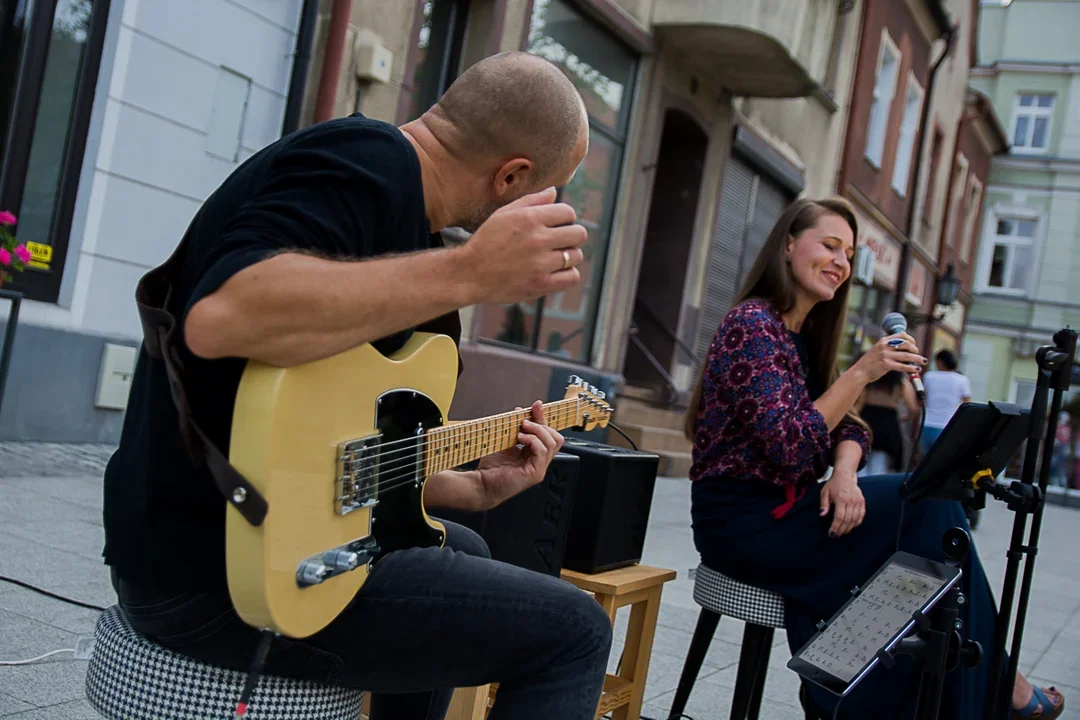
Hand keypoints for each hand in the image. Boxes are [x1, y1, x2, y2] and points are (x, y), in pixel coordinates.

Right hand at [457, 188, 587, 304]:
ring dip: (569, 256)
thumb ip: (531, 201)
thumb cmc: (486, 241)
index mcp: (530, 218)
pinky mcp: (541, 284)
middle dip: (571, 235)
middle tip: (560, 241)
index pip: (568, 213)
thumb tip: (554, 192)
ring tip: (555, 257)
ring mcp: (541, 263)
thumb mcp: (504, 214)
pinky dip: (568, 274)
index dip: (566, 218)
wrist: (470, 273)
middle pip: (579, 234)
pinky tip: (556, 272)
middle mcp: (538, 239)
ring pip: (576, 256)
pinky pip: (572, 277)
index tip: (558, 225)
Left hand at [474, 400, 563, 509]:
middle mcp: (539, 462)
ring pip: (552, 443)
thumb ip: (515, 429)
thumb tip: (520, 411)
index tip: (535, 406)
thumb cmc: (490, 467)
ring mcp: (539, 469)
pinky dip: (533, 440)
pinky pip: (542, 451)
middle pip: (555, 438)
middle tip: (525, 421)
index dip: (542, 419)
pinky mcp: (535, 473)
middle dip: (542, 424)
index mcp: (534, 455)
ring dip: (537, 431)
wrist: (481, 484)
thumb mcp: (505, 442)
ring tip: (522, 429)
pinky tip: (520, 438)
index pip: (548, 435)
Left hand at [820, 469, 865, 536]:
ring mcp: (858, 501)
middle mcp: (851, 501)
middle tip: (836, 536)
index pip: (839, 517)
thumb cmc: (833, 485)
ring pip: (855, 520)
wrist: (845, 475)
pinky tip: (851, 527)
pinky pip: (861, 516)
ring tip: (842, 533)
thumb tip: (821, 515)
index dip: (835, 527)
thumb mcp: (824, 492)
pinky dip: (856, 523)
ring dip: (849, 528)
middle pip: (847, 520)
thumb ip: (824, 504)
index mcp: (841, 499)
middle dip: (841, 530)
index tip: (831, 534)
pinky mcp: (862, 502)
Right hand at [854, 333, 926, 383]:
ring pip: (906, 356)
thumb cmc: (871, 362)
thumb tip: (907, 350)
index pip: (902, 335)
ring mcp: (885, 355)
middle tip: (918, 355)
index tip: (914, 345)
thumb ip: (890, 347)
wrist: (860, 371)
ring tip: (923, 361)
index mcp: (883, 341)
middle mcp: (884, 346)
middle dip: (915, 349)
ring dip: (917, 359)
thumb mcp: (878, 350)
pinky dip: (911, 368)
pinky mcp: (885, 365)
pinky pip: (902, 366)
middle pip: (906, 344)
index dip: (911, 339)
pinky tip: (916, 369)